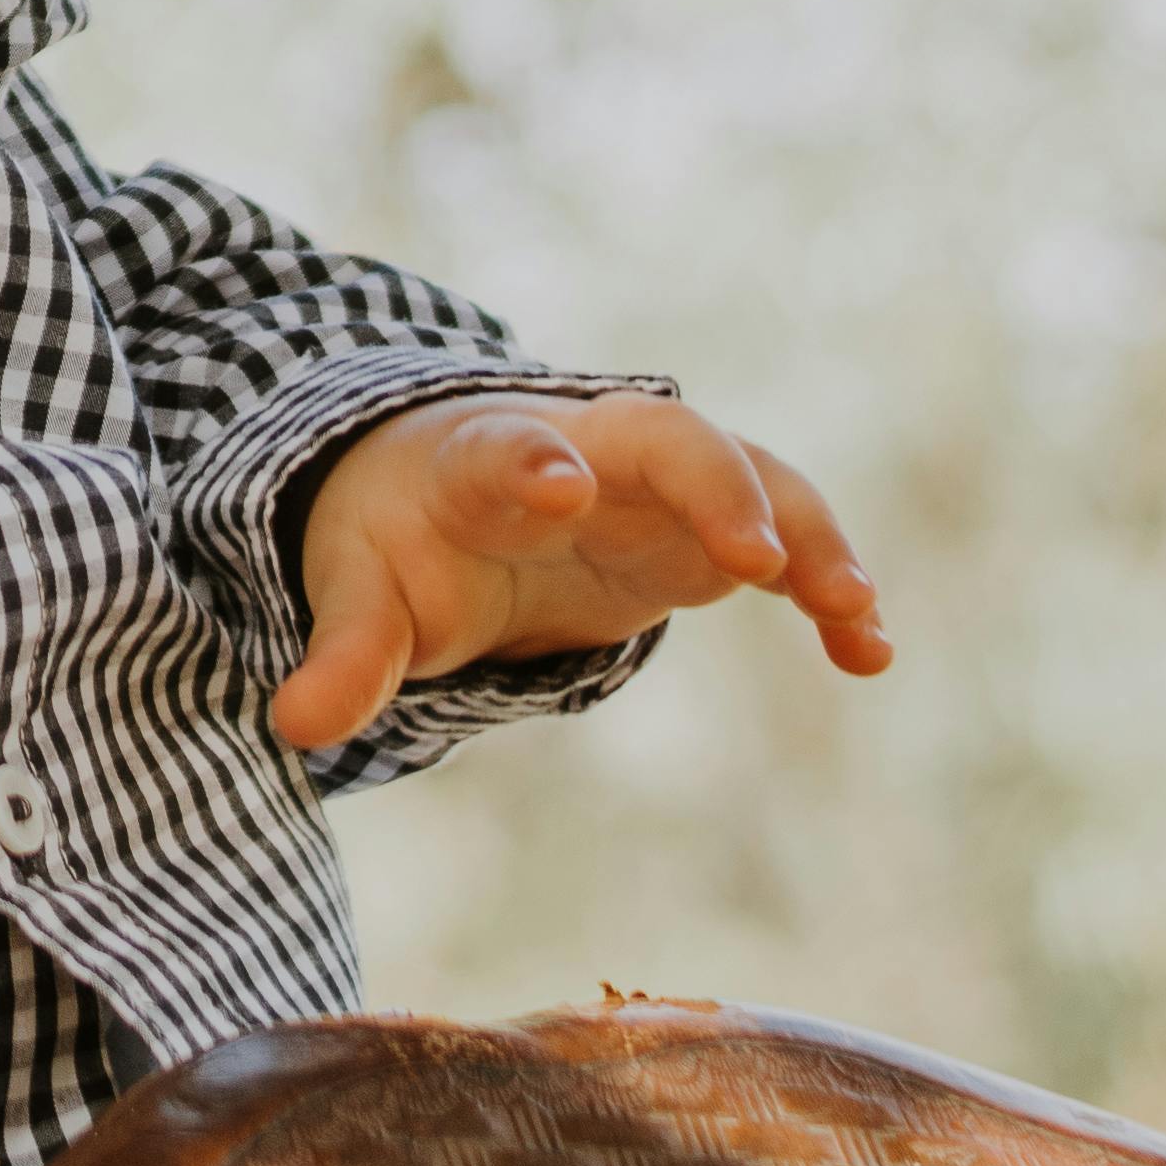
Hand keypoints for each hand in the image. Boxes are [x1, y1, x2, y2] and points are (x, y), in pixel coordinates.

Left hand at [274, 389, 889, 756]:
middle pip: (665, 438)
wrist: (455, 491)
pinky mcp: (705, 530)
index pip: (508, 448)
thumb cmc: (404, 537)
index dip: (531, 462)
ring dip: (804, 535)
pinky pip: (785, 541)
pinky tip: (869, 654)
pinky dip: (827, 584)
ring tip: (852, 610)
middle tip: (754, 552)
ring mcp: (659, 485)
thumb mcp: (364, 590)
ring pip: (751, 477)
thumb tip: (297, 727)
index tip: (558, 486)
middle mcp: (589, 450)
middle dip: (711, 484)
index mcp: (486, 460)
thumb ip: (345, 654)